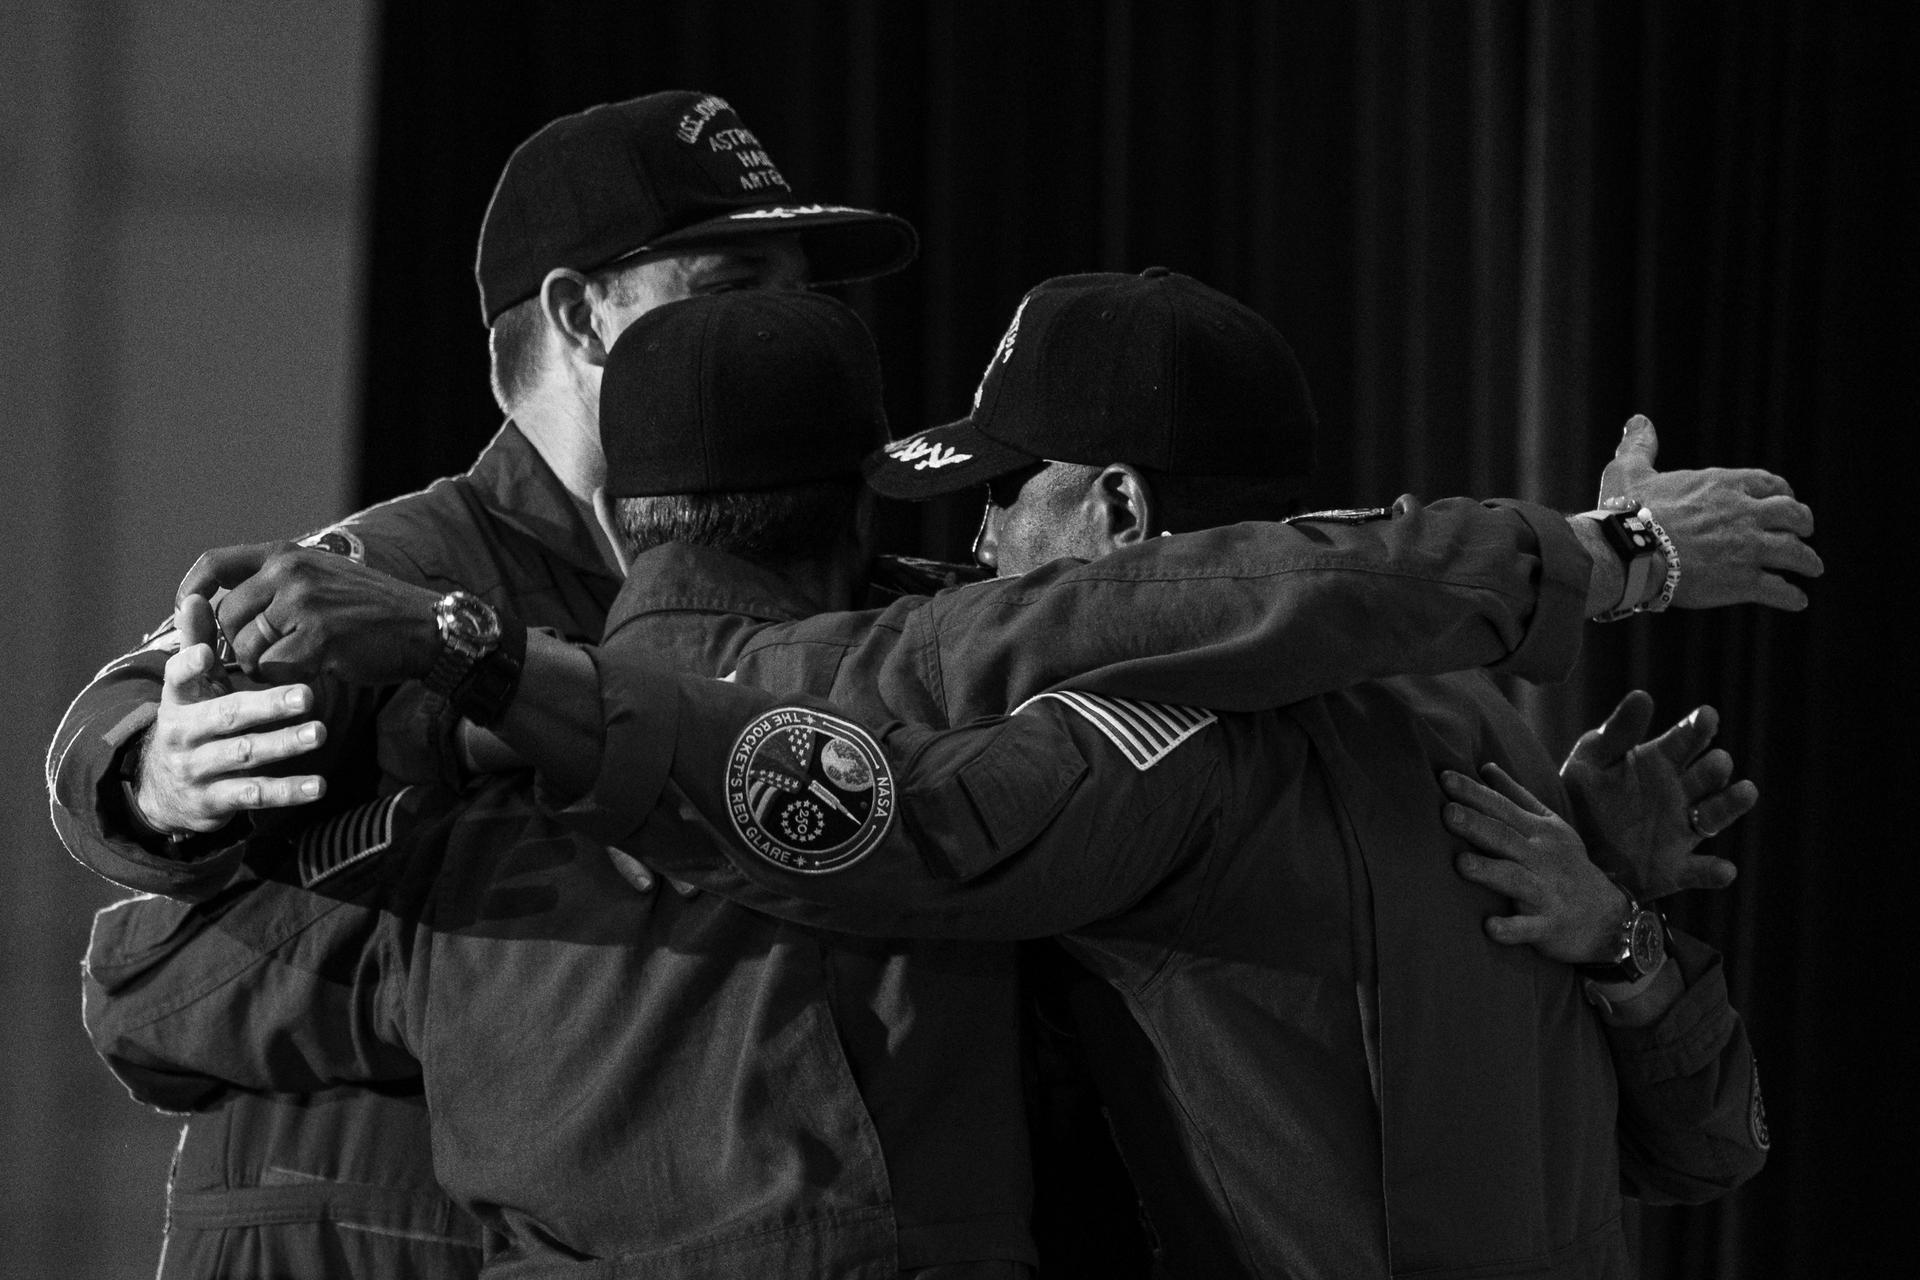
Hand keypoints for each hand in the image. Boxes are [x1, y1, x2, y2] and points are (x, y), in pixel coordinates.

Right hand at [132, 593, 327, 836]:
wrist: (162, 792)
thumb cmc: (193, 723)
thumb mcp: (190, 687)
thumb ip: (196, 643)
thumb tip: (197, 596)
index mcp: (178, 700)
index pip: (178, 679)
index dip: (189, 667)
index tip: (205, 653)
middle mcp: (183, 734)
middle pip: (225, 717)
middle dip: (266, 706)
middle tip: (306, 695)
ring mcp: (198, 769)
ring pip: (243, 755)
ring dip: (283, 745)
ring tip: (319, 733)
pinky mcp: (216, 800)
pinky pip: (255, 795)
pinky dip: (287, 791)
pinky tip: (318, 785)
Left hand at [178, 541, 442, 686]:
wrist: (424, 627)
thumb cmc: (371, 610)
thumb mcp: (322, 577)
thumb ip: (277, 584)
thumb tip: (221, 610)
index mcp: (287, 554)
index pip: (216, 564)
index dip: (192, 592)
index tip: (188, 614)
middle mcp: (290, 571)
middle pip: (226, 618)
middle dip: (237, 647)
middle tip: (266, 658)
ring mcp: (304, 603)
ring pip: (247, 648)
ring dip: (264, 667)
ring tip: (297, 663)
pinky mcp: (319, 637)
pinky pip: (275, 668)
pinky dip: (289, 678)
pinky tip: (316, 670)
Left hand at [1441, 763, 1622, 964]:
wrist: (1607, 917)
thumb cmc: (1566, 864)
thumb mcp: (1549, 825)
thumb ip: (1515, 796)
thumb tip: (1485, 766)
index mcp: (1538, 832)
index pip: (1501, 808)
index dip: (1474, 793)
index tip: (1445, 778)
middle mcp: (1541, 858)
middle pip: (1504, 838)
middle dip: (1476, 825)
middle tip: (1447, 813)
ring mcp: (1546, 893)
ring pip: (1514, 880)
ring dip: (1489, 872)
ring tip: (1461, 863)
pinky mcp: (1548, 926)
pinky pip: (1528, 928)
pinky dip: (1511, 928)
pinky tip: (1490, 927)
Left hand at [1560, 690, 1756, 898]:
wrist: (1570, 850)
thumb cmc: (1582, 798)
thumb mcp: (1591, 762)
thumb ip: (1616, 733)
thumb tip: (1643, 696)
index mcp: (1660, 762)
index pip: (1686, 739)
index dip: (1698, 727)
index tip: (1706, 716)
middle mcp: (1679, 793)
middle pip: (1708, 775)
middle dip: (1715, 768)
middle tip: (1716, 764)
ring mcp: (1681, 830)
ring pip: (1716, 816)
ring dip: (1731, 805)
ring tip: (1746, 792)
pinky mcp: (1676, 868)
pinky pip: (1701, 870)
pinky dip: (1714, 871)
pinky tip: (1722, 870)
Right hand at [1598, 415, 1822, 609]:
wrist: (1629, 552)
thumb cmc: (1628, 511)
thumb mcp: (1630, 470)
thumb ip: (1640, 446)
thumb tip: (1637, 421)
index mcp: (1723, 484)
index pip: (1769, 483)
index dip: (1781, 492)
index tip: (1783, 500)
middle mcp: (1745, 513)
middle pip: (1793, 514)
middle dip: (1803, 523)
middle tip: (1804, 532)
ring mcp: (1748, 549)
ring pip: (1795, 553)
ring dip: (1807, 561)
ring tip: (1812, 567)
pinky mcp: (1743, 582)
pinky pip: (1780, 590)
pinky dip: (1791, 596)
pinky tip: (1797, 601)